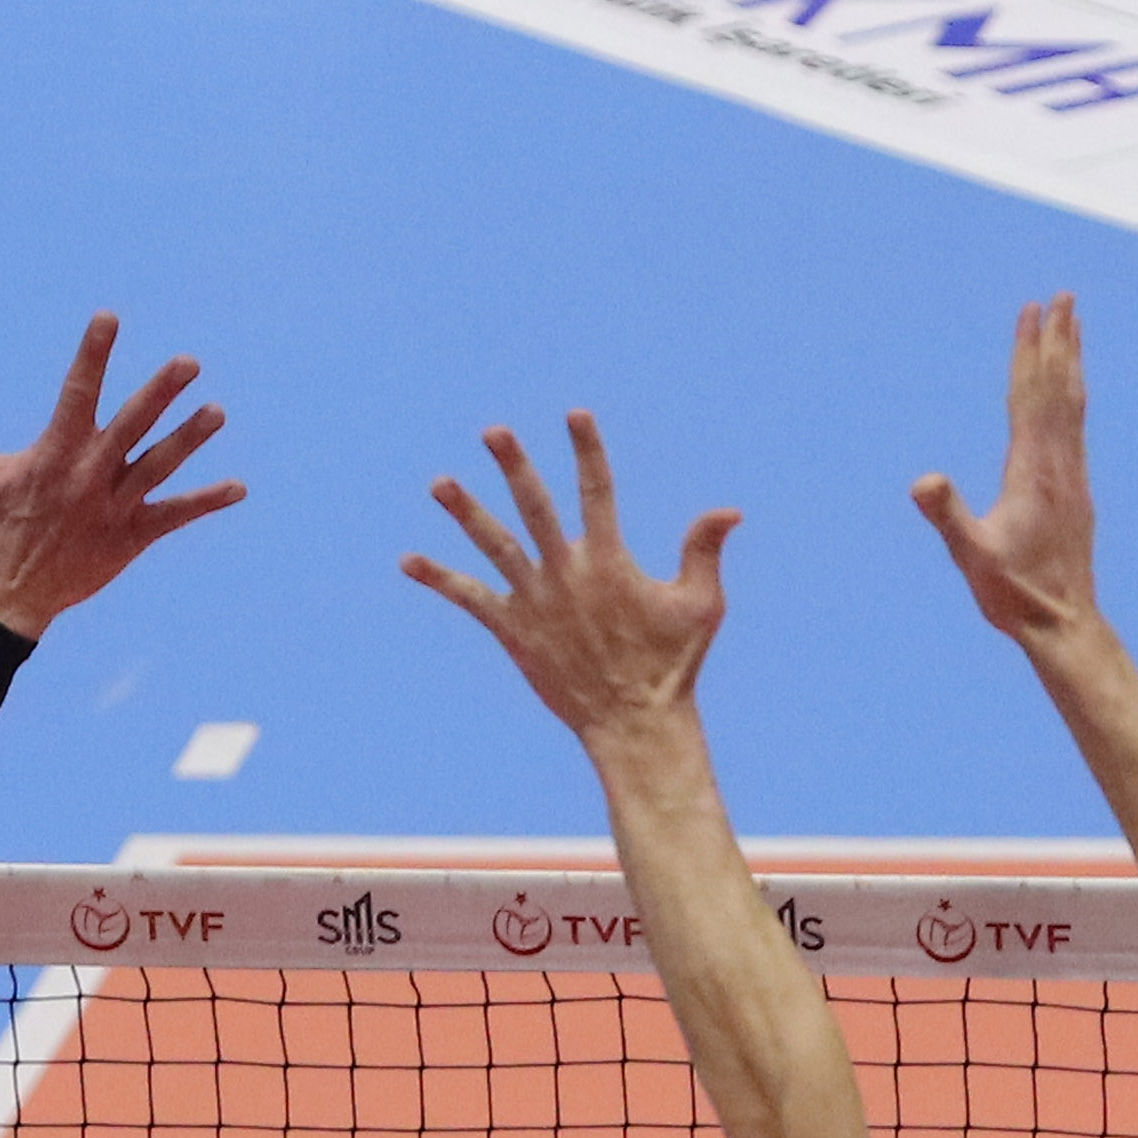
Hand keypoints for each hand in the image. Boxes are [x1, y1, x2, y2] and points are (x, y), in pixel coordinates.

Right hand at [0, 316, 240, 634]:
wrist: (0, 600)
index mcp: (52, 454)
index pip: (77, 392)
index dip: (93, 353)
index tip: (109, 317)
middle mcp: (88, 476)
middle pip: (131, 426)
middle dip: (161, 393)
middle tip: (189, 363)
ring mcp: (113, 508)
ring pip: (158, 466)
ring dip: (189, 439)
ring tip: (217, 412)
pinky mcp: (129, 539)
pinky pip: (173, 516)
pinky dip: (205, 503)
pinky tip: (238, 488)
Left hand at [404, 414, 736, 749]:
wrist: (634, 723)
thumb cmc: (673, 663)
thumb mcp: (701, 604)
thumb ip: (704, 550)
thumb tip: (729, 509)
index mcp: (610, 562)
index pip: (597, 491)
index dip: (586, 450)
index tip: (575, 414)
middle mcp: (567, 575)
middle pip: (535, 508)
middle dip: (514, 467)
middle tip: (493, 432)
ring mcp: (535, 603)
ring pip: (494, 547)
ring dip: (466, 513)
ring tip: (439, 482)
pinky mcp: (513, 631)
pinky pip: (470, 600)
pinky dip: (439, 579)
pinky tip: (408, 561)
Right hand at [911, 294, 1103, 640]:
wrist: (1063, 624)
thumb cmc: (1014, 592)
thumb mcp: (972, 555)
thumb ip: (948, 515)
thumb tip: (923, 480)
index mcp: (1032, 469)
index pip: (1029, 396)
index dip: (1029, 351)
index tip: (1032, 310)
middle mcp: (1059, 464)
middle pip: (1059, 388)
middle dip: (1059, 340)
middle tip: (1064, 297)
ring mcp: (1072, 476)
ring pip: (1073, 405)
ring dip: (1071, 362)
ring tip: (1072, 329)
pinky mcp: (1076, 491)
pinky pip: (1075, 428)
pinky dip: (1072, 397)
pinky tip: (1069, 397)